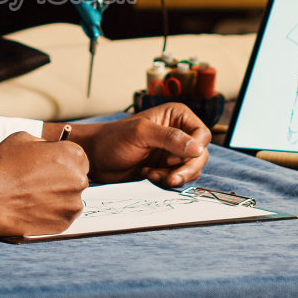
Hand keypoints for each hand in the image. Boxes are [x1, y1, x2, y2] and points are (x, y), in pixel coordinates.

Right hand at [0, 132, 87, 236]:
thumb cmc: (2, 166)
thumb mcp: (23, 139)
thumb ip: (43, 144)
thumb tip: (49, 150)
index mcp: (73, 154)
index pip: (77, 157)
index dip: (61, 162)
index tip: (49, 167)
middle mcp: (79, 179)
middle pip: (76, 179)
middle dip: (61, 180)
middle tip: (38, 183)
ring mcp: (73, 204)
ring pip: (70, 199)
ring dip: (57, 198)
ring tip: (32, 197)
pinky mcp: (64, 224)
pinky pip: (62, 216)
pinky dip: (51, 214)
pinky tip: (33, 209)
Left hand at [63, 104, 210, 186]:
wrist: (95, 158)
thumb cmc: (113, 139)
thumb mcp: (141, 134)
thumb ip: (170, 138)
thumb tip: (198, 148)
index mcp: (177, 116)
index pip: (202, 134)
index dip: (194, 149)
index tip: (174, 159)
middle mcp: (179, 132)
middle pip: (201, 155)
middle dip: (186, 169)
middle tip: (170, 178)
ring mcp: (173, 152)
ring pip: (192, 169)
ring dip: (175, 176)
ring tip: (151, 174)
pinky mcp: (166, 168)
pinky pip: (179, 178)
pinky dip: (166, 181)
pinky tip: (148, 175)